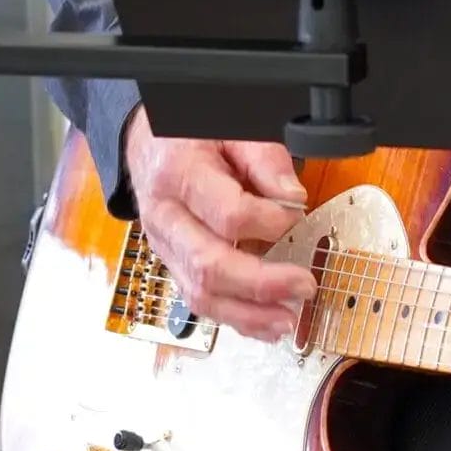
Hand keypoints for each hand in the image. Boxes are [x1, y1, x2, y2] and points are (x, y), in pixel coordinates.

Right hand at [124, 107, 316, 342]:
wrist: (147, 141)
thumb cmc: (192, 133)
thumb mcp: (230, 127)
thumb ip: (263, 158)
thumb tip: (292, 196)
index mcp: (178, 175)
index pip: (227, 213)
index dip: (269, 221)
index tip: (298, 215)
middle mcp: (165, 217)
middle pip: (209, 264)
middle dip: (261, 283)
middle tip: (303, 285)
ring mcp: (164, 246)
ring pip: (199, 293)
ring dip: (247, 314)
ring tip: (287, 320)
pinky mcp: (171, 263)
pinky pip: (197, 299)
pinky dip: (234, 316)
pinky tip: (264, 323)